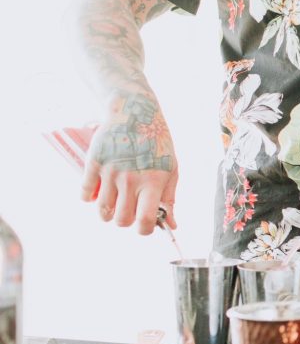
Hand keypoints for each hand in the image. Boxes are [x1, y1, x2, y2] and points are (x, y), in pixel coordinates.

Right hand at [81, 94, 178, 235]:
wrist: (135, 113)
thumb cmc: (157, 144)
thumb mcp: (171, 169)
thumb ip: (169, 198)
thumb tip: (171, 225)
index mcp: (153, 182)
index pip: (145, 220)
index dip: (144, 230)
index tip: (144, 226)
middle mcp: (131, 179)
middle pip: (121, 220)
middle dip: (126, 221)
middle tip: (129, 210)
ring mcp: (110, 171)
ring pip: (103, 211)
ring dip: (108, 213)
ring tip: (114, 203)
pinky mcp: (94, 163)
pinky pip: (85, 194)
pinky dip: (89, 198)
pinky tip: (99, 191)